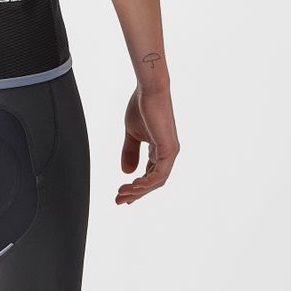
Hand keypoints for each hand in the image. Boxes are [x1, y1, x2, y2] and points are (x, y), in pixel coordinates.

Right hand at [116, 87, 179, 204]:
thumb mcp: (132, 133)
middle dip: (136, 193)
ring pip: (156, 181)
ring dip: (138, 190)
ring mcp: (170, 153)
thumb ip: (130, 151)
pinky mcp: (169, 149)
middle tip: (119, 200)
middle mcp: (168, 154)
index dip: (136, 187)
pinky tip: (133, 184)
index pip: (150, 175)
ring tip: (122, 193)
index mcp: (160, 150)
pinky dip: (146, 182)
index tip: (122, 194)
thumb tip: (126, 172)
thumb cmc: (142, 106)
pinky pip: (159, 174)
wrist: (149, 90)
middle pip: (153, 182)